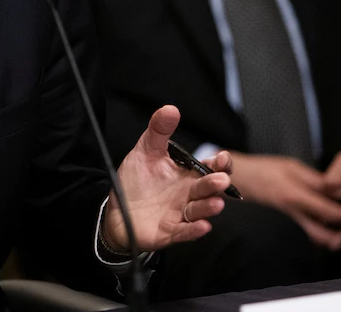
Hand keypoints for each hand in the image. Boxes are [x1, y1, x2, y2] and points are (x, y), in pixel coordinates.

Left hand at [102, 105, 233, 252]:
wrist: (117, 208)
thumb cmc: (136, 180)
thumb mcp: (146, 151)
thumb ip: (158, 131)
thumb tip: (170, 109)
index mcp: (187, 174)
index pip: (210, 167)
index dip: (220, 163)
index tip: (222, 158)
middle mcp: (188, 194)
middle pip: (207, 189)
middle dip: (215, 184)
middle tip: (221, 180)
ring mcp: (180, 213)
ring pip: (200, 211)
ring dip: (209, 208)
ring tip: (215, 203)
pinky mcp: (170, 231)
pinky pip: (185, 232)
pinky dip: (194, 230)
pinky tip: (203, 226)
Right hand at [229, 152, 340, 251]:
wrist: (240, 179)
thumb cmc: (265, 169)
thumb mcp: (292, 166)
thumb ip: (316, 180)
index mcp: (295, 195)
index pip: (328, 211)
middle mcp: (294, 211)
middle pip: (324, 235)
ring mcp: (291, 218)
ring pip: (318, 239)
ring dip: (339, 243)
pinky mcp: (291, 220)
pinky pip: (312, 234)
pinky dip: (328, 238)